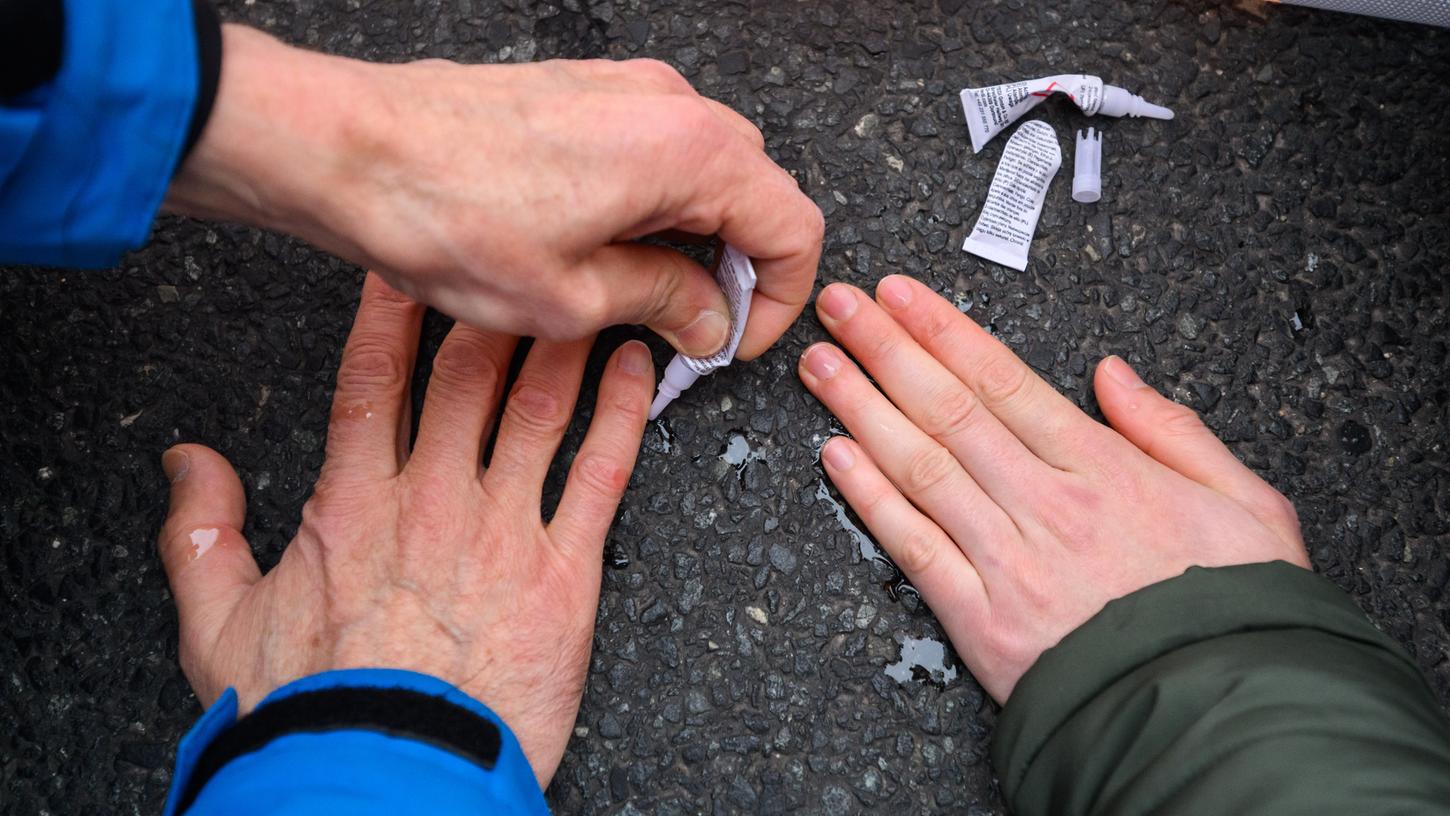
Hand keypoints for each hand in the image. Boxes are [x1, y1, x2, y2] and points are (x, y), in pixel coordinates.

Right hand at [155, 273, 652, 785]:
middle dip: (495, 303)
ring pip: (540, 408)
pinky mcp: (561, 574)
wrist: (383, 778)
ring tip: (593, 287)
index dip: (392, 310)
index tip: (410, 263)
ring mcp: (502, 530)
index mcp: (355, 501)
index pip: (372, 377)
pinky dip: (625, 417)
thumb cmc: (312, 709)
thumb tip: (188, 463)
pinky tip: (640, 371)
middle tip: (522, 250)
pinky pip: (600, 475)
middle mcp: (433, 498)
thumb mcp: (219, 623)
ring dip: (566, 341)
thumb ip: (200, 532)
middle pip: (468, 373)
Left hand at [165, 25, 822, 360]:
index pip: (793, 227)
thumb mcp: (572, 298)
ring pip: (706, 170)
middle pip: (757, 192)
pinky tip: (605, 248)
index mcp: (690, 151)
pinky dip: (655, 204)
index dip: (780, 299)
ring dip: (695, 236)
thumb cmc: (445, 213)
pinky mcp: (583, 91)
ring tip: (642, 294)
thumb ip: (665, 304)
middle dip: (740, 268)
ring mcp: (625, 89)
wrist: (348, 147)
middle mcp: (669, 103)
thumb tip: (709, 320)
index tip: (734, 340)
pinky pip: (655, 149)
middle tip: (694, 327)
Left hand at [799, 276, 1308, 702]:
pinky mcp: (983, 623)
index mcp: (1105, 471)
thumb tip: (1112, 373)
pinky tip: (836, 457)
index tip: (899, 295)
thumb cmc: (1237, 613)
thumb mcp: (1247, 505)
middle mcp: (1046, 506)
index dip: (943, 331)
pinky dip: (871, 500)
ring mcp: (1008, 564)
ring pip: (920, 467)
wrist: (1220, 717)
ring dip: (862, 409)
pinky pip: (915, 549)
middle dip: (886, 350)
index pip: (1004, 381)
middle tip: (840, 307)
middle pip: (949, 410)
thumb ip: (1174, 429)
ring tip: (820, 365)